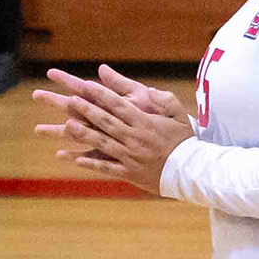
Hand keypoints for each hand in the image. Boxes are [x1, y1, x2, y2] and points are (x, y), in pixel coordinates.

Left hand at [34, 63, 195, 187]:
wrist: (191, 171)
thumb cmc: (185, 142)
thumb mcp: (180, 116)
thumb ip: (166, 101)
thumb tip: (151, 90)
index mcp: (145, 123)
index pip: (119, 106)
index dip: (101, 95)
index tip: (86, 86)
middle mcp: (135, 138)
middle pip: (107, 122)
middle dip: (87, 110)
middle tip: (70, 100)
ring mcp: (130, 156)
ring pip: (103, 143)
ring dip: (84, 134)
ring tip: (67, 126)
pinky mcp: (129, 173)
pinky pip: (107, 168)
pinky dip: (91, 163)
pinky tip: (76, 159)